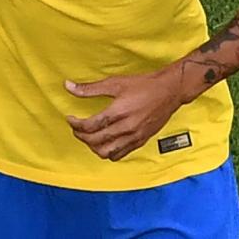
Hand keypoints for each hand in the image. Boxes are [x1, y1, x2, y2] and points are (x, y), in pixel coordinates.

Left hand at [64, 67, 184, 161]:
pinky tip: (104, 143)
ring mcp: (134, 137)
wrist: (169, 91)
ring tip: (89, 137)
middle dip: (81, 136)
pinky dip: (108, 152)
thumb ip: (90, 88)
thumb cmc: (144, 85)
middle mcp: (126, 128)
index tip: (70, 119)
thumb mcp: (115, 83)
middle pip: (95, 141)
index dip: (75, 124)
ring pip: (106, 152)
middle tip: (76, 128)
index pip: (90, 126)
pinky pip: (120, 155)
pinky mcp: (141, 141)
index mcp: (118, 112)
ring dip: (93, 147)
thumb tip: (69, 86)